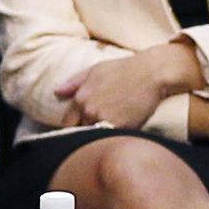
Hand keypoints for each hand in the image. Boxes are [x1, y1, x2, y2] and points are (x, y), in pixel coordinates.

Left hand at [54, 41, 199, 131]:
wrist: (152, 73)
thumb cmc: (124, 69)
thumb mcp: (95, 70)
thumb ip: (74, 82)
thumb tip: (56, 93)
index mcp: (80, 98)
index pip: (67, 123)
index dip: (73, 126)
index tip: (79, 128)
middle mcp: (89, 110)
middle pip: (80, 132)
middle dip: (85, 132)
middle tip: (94, 131)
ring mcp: (105, 120)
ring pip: (94, 138)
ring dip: (98, 138)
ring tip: (104, 137)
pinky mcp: (122, 127)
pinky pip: (111, 139)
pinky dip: (112, 139)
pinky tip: (116, 136)